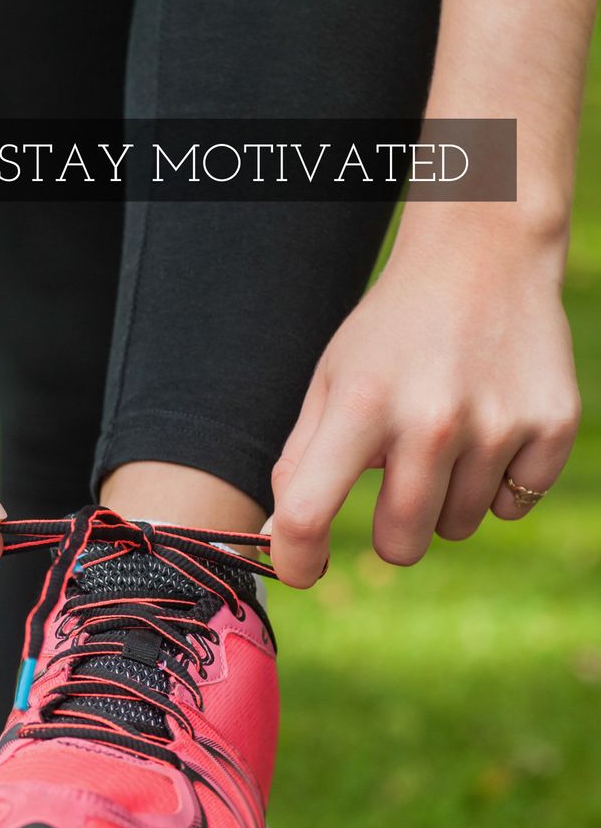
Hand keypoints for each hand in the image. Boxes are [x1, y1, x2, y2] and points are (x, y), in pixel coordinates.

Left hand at [269, 216, 580, 585]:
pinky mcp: (552, 426)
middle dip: (393, 529)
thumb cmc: (392, 332)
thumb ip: (299, 462)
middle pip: (401, 544)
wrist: (483, 257)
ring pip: (458, 527)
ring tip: (449, 433)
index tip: (302, 571)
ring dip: (446, 498)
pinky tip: (491, 427)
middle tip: (400, 478)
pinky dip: (497, 483)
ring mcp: (497, 424)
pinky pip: (512, 506)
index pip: (309, 514)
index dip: (297, 561)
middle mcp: (431, 420)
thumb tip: (276, 541)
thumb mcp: (332, 380)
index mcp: (360, 404)